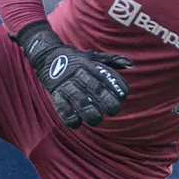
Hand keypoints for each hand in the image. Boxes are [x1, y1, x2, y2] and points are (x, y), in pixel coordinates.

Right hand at [15, 21, 132, 128]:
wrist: (47, 55)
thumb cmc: (75, 59)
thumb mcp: (94, 57)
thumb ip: (112, 61)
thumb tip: (131, 64)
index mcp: (90, 65)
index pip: (106, 76)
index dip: (117, 86)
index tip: (124, 95)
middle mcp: (79, 74)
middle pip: (95, 89)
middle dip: (107, 102)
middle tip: (114, 110)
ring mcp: (66, 84)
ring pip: (80, 101)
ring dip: (90, 113)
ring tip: (97, 119)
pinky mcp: (55, 93)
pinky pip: (62, 108)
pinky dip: (70, 118)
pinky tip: (77, 123)